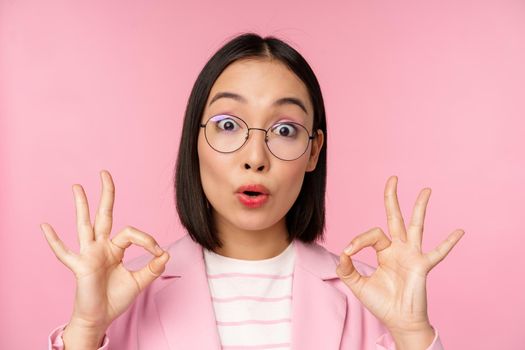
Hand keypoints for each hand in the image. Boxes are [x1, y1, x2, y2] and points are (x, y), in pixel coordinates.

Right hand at [41, 170, 169, 333]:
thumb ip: (152, 268)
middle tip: (105, 173)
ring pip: (84, 225)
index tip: (158, 253)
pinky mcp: (79, 267)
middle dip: (106, 194)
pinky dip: (54, 240)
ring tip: (77, 186)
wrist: (100, 317)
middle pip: (104, 215)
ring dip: (81, 206)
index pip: (132, 233)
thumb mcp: (139, 282)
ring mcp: (88, 254)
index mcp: (115, 248)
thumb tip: (165, 253)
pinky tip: (45, 226)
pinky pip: (64, 253)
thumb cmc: (116, 298)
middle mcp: (101, 247)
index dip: (148, 239)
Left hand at [336, 176, 463, 336]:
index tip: (348, 253)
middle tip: (393, 178)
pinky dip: (448, 243)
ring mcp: (412, 255)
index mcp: (384, 251)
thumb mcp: (358, 285)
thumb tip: (342, 253)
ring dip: (420, 208)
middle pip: (395, 217)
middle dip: (392, 198)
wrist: (398, 321)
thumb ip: (347, 269)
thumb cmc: (381, 303)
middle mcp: (399, 248)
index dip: (358, 240)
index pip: (371, 234)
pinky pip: (437, 253)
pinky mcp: (422, 266)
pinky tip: (459, 231)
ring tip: (426, 190)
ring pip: (416, 226)